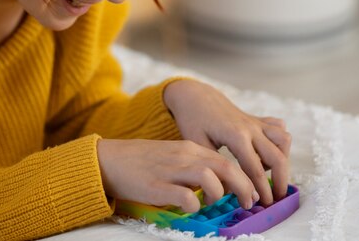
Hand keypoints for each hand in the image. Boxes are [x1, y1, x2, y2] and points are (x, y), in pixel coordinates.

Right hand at [97, 139, 259, 212]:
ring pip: (209, 177)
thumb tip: (219, 183)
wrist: (109, 159)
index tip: (249, 192)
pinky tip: (191, 208)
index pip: (226, 159)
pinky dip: (194, 204)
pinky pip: (185, 195)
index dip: (243, 177)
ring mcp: (170, 170)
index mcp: (188, 149)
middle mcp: (183, 156)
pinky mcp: (156, 186)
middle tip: (247, 202)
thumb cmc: (141, 161)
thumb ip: (193, 165)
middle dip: (242, 186)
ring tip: (213, 204)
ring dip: (218, 193)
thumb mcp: (172, 156)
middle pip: (225, 166)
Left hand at [163, 79, 291, 205]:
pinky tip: (267, 153)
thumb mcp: (196, 144)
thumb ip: (213, 167)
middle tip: (275, 198)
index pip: (255, 169)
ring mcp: (256, 122)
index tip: (261, 205)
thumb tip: (226, 192)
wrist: (195, 95)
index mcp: (236, 136)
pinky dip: (279, 143)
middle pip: (278, 157)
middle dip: (281, 180)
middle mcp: (251, 128)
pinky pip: (278, 129)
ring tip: (269, 173)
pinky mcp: (257, 119)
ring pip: (284, 140)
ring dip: (282, 159)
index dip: (260, 190)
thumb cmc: (193, 120)